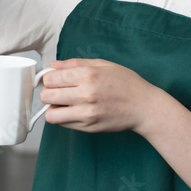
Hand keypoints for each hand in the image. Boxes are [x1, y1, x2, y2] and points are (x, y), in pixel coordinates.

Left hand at [40, 58, 164, 133]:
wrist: (144, 106)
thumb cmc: (126, 83)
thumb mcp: (103, 65)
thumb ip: (75, 63)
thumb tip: (53, 65)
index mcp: (88, 75)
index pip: (51, 78)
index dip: (48, 78)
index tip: (54, 80)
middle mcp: (86, 94)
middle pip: (46, 96)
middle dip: (47, 93)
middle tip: (57, 92)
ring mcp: (87, 113)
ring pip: (51, 115)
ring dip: (53, 109)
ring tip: (63, 104)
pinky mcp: (89, 127)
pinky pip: (63, 124)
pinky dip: (63, 118)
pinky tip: (73, 111)